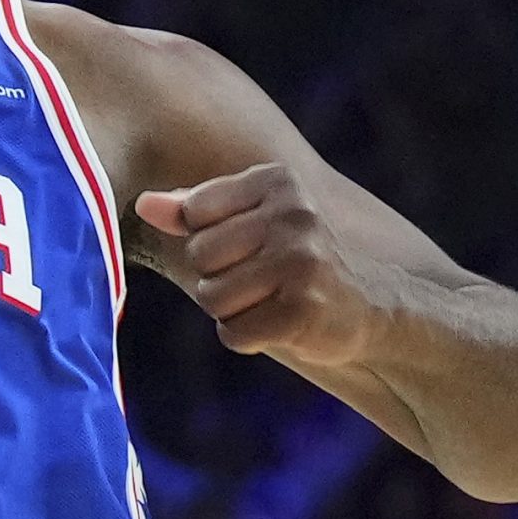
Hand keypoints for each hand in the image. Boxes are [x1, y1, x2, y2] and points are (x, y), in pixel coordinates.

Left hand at [134, 162, 386, 366]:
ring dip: (231, 312)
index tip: (243, 246)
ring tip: (270, 302)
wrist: (374, 307)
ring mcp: (302, 261)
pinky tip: (279, 325)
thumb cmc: (294, 260)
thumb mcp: (252, 220)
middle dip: (217, 278)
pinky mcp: (304, 309)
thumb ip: (194, 209)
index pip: (194, 211)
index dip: (206, 240)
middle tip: (260, 281)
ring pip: (213, 297)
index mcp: (277, 181)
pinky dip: (247, 338)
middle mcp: (293, 214)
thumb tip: (143, 203)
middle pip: (199, 255)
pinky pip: (235, 333)